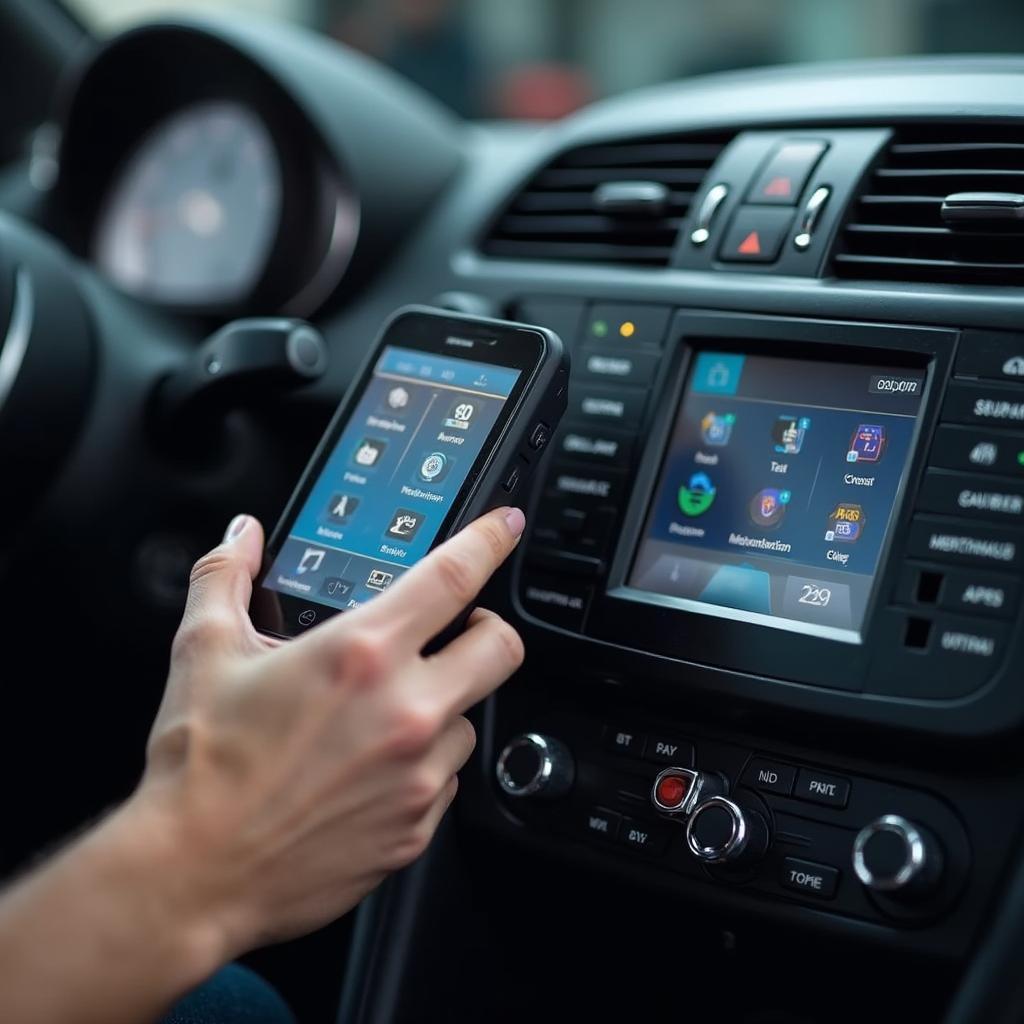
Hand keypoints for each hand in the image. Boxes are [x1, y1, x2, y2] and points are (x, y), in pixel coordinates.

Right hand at [132, 506, 525, 959]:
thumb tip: (241, 537)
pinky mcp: (418, 827)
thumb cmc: (202, 768)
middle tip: (451, 632)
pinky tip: (370, 768)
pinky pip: (445, 778)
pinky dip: (421, 765)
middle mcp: (406, 710)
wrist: (195, 876)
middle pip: (500, 646)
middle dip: (485, 627)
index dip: (490, 541)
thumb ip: (226, 577)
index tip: (504, 527)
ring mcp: (419, 773)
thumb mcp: (205, 652)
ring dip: (442, 706)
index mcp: (362, 654)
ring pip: (470, 717)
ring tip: (382, 716)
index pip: (454, 576)